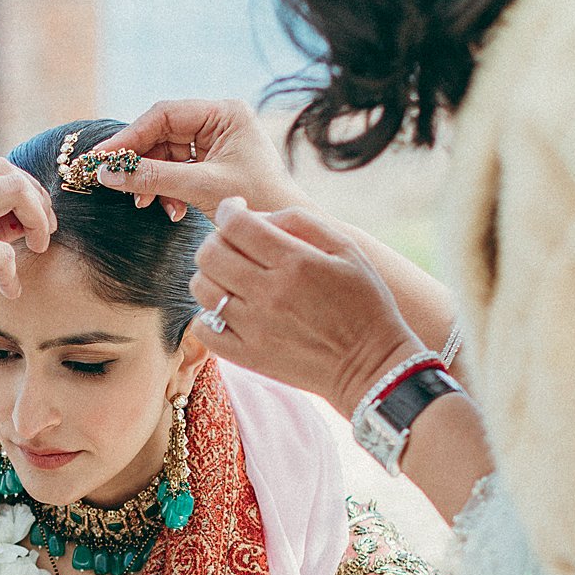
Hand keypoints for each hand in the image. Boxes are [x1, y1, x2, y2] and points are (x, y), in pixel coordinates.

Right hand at [0, 153, 56, 337]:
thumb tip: (19, 212)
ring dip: (37, 217)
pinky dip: (12, 273)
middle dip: (33, 196)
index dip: (14, 184)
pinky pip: (5, 251)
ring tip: (39, 245)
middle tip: (41, 229)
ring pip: (15, 191)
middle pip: (4, 168)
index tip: (24, 213)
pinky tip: (9, 290)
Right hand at [89, 98, 307, 220]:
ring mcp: (215, 143)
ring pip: (165, 154)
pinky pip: (176, 170)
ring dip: (152, 181)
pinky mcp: (211, 164)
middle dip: (141, 162)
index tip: (101, 156)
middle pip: (162, 134)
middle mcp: (219, 121)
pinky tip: (171, 210)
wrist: (282, 231)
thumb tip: (107, 173)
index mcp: (225, 113)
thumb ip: (153, 178)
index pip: (165, 115)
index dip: (130, 136)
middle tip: (113, 182)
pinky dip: (167, 190)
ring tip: (145, 204)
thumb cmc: (257, 202)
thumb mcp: (200, 187)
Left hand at [191, 199, 425, 415]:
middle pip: (210, 253)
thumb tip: (257, 215)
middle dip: (216, 239)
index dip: (228, 210)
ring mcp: (254, 327)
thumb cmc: (364, 302)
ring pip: (202, 287)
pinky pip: (204, 328)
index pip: (236, 225)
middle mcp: (269, 293)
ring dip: (210, 275)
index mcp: (295, 262)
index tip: (234, 210)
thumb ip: (301, 221)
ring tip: (231, 278)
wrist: (372, 364)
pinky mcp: (247, 356)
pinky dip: (207, 315)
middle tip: (233, 245)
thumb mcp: (347, 249)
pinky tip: (228, 311)